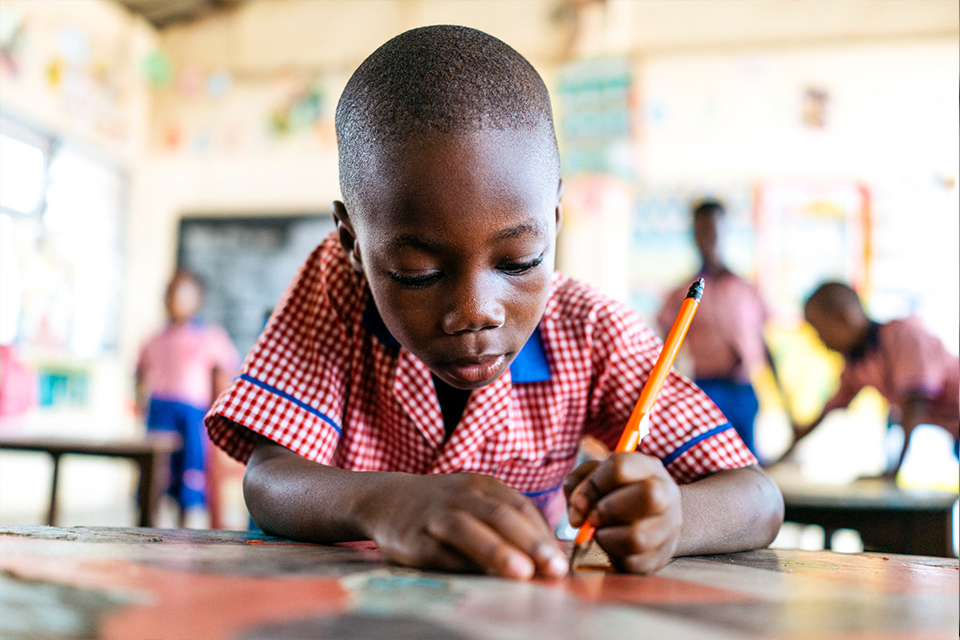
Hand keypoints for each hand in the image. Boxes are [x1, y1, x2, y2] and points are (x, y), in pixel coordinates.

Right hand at [363, 472, 567, 579]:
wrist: (387, 499)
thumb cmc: (444, 505)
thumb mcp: (475, 499)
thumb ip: (506, 519)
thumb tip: (547, 554)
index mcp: (482, 485)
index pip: (520, 507)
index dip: (543, 534)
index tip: (562, 560)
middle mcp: (460, 496)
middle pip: (500, 516)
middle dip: (531, 543)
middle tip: (554, 568)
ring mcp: (436, 517)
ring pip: (469, 530)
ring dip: (498, 551)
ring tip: (523, 572)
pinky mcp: (413, 540)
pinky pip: (439, 553)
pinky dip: (462, 565)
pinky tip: (481, 579)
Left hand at [564, 452, 681, 573]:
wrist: (652, 520)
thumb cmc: (616, 493)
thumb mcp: (596, 478)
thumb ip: (578, 485)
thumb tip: (577, 513)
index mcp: (648, 467)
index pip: (619, 466)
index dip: (592, 485)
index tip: (578, 502)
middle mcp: (667, 494)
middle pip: (648, 495)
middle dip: (608, 510)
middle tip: (592, 519)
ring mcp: (669, 527)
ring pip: (638, 537)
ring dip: (607, 537)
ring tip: (601, 533)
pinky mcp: (662, 556)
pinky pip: (633, 562)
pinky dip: (614, 555)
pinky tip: (612, 546)